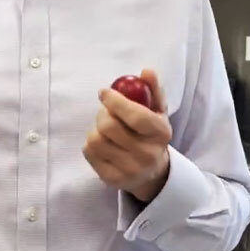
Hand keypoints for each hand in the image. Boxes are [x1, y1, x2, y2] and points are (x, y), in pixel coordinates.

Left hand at [82, 69, 172, 201]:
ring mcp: (129, 170)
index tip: (104, 92)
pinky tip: (103, 143)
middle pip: (110, 127)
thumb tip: (146, 71)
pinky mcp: (112, 179)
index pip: (136, 116)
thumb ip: (153, 89)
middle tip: (106, 111)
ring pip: (96, 139)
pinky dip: (91, 143)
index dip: (116, 101)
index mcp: (161, 134)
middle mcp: (147, 155)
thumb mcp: (158, 111)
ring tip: (105, 128)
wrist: (151, 172)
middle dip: (103, 113)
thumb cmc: (151, 134)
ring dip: (96, 128)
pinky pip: (89, 152)